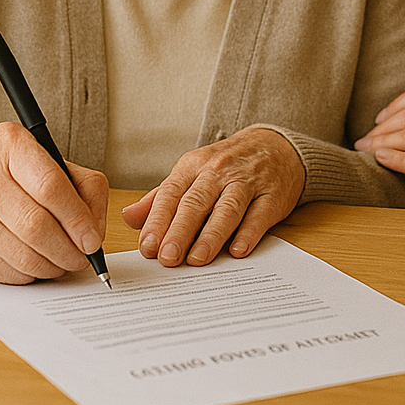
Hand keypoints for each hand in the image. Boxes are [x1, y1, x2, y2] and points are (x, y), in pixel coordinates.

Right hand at [0, 121, 108, 284]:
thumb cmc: (14, 178)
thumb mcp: (53, 165)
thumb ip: (86, 190)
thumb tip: (95, 234)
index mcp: (10, 144)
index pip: (50, 186)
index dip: (77, 218)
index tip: (92, 240)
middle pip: (36, 225)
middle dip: (68, 250)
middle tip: (82, 258)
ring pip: (24, 255)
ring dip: (52, 266)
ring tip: (62, 261)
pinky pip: (8, 272)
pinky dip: (31, 274)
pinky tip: (36, 263)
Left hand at [121, 126, 304, 266]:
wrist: (275, 146)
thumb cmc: (226, 166)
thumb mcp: (191, 173)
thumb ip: (161, 198)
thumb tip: (129, 218)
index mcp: (194, 166)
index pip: (171, 194)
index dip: (158, 221)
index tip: (147, 247)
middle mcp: (219, 172)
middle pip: (196, 202)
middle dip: (180, 231)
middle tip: (167, 257)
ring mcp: (248, 182)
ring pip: (227, 209)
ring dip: (211, 235)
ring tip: (196, 259)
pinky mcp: (273, 195)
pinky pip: (260, 215)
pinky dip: (248, 233)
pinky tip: (237, 250)